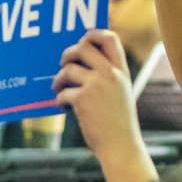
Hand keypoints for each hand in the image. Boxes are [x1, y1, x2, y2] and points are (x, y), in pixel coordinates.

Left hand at [52, 29, 138, 153]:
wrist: (121, 146)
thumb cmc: (119, 123)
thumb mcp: (122, 93)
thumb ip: (109, 76)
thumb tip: (80, 63)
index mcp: (122, 71)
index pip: (110, 38)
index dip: (93, 34)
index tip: (83, 39)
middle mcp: (110, 74)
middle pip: (83, 47)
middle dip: (68, 54)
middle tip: (64, 64)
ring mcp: (96, 85)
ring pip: (68, 69)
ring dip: (59, 80)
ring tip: (59, 90)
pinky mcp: (82, 99)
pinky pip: (62, 92)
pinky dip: (60, 100)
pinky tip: (65, 109)